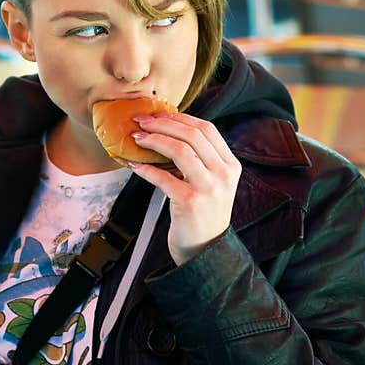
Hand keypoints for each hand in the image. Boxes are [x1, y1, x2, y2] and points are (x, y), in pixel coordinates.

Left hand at [127, 113, 241, 265]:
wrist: (204, 250)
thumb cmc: (202, 214)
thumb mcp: (211, 183)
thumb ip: (199, 159)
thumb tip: (166, 130)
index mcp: (230, 165)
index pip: (206, 129)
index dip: (179, 118)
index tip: (157, 114)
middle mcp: (223, 174)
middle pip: (192, 135)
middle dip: (162, 123)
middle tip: (141, 121)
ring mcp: (208, 188)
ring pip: (180, 150)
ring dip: (154, 140)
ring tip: (137, 138)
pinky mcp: (190, 202)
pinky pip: (163, 177)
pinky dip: (145, 169)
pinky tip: (134, 165)